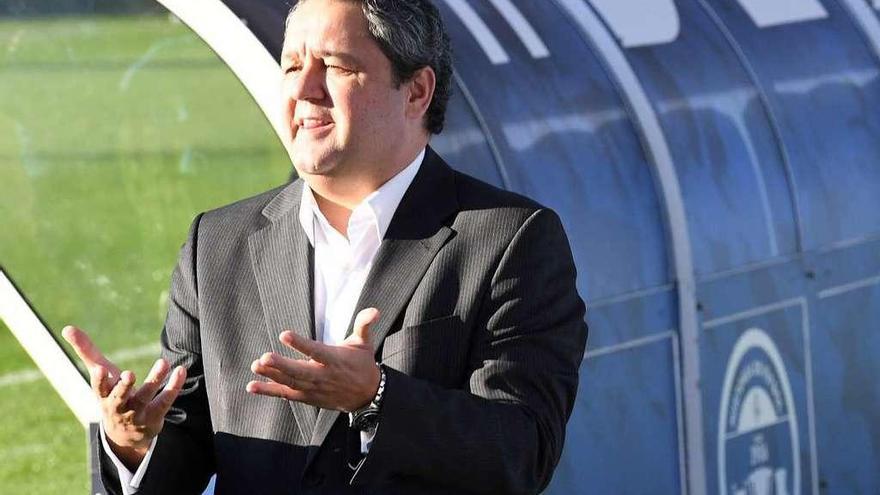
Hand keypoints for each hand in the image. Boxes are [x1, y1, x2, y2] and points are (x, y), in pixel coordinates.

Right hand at [62, 325, 185, 469]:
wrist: (126, 435)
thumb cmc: (110, 394)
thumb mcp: (100, 374)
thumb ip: (86, 351)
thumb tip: (66, 328)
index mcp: (103, 395)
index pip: (98, 389)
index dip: (99, 381)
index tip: (99, 370)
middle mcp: (118, 406)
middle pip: (120, 397)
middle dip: (124, 387)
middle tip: (129, 374)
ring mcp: (137, 413)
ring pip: (146, 397)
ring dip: (155, 379)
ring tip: (163, 362)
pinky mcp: (155, 416)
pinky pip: (165, 401)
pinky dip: (173, 386)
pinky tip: (180, 370)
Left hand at [247, 308, 380, 411]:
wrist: (367, 395)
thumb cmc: (363, 364)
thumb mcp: (365, 343)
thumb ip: (365, 324)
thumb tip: (374, 311)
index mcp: (335, 360)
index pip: (316, 351)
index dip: (300, 344)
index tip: (284, 334)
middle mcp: (323, 376)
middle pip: (299, 371)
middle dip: (280, 365)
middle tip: (263, 358)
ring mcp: (314, 388)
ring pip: (290, 383)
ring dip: (271, 376)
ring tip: (255, 367)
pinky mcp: (308, 397)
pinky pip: (287, 394)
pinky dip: (270, 391)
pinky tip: (253, 386)